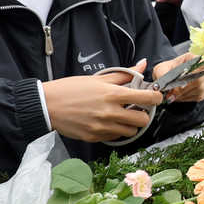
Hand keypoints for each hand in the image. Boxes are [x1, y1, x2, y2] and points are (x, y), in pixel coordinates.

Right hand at [43, 61, 162, 141]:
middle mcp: (110, 113)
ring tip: (120, 116)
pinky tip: (107, 122)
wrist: (47, 105)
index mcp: (113, 95)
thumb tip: (143, 65)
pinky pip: (115, 137)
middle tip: (135, 109)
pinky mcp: (94, 137)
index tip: (155, 97)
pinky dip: (115, 131)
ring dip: (129, 124)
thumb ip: (124, 74)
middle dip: (142, 114)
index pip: (146, 98)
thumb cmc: (71, 89)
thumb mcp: (98, 78)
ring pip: (130, 132)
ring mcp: (102, 127)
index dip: (156, 98)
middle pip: (142, 120)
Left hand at [152, 52, 203, 102]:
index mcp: (194, 57)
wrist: (171, 74)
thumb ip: (162, 76)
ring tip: (175, 95)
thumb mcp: (160, 69)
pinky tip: (181, 96)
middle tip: (171, 95)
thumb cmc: (167, 70)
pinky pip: (201, 96)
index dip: (186, 80)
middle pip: (200, 82)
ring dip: (186, 95)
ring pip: (201, 90)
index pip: (197, 69)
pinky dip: (189, 98)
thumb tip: (166, 88)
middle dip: (183, 91)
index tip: (173, 88)